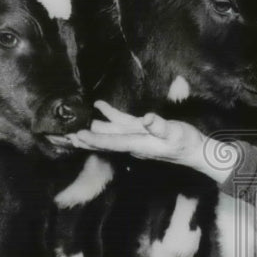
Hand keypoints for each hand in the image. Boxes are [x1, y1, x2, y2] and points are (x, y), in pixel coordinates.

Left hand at [69, 101, 237, 182]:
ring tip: (72, 125)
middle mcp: (132, 142)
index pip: (112, 142)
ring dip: (90, 129)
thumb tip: (148, 118)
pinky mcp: (140, 130)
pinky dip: (109, 115)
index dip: (95, 139)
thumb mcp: (176, 134)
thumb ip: (161, 126)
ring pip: (108, 133)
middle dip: (83, 140)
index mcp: (139, 144)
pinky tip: (100, 106)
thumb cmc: (186, 143)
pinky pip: (120, 123)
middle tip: (61, 137)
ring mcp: (135, 137)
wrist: (194, 150)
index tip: (79, 136)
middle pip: (102, 142)